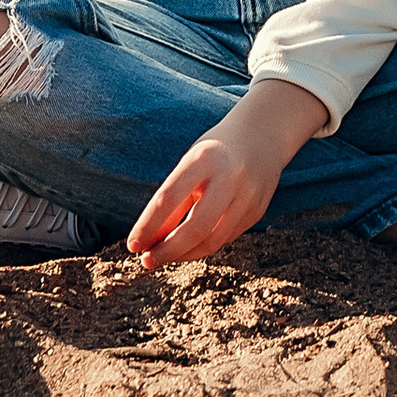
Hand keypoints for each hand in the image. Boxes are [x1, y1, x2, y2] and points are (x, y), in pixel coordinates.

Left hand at [126, 78, 327, 267]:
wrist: (263, 136)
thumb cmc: (214, 153)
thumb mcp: (190, 164)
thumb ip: (172, 200)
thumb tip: (149, 242)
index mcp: (206, 159)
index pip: (169, 199)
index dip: (148, 226)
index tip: (133, 244)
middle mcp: (231, 177)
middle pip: (196, 227)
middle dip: (168, 251)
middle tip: (148, 260)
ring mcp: (249, 195)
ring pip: (212, 241)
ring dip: (184, 254)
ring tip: (166, 255)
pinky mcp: (257, 210)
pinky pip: (226, 238)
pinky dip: (203, 246)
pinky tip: (191, 244)